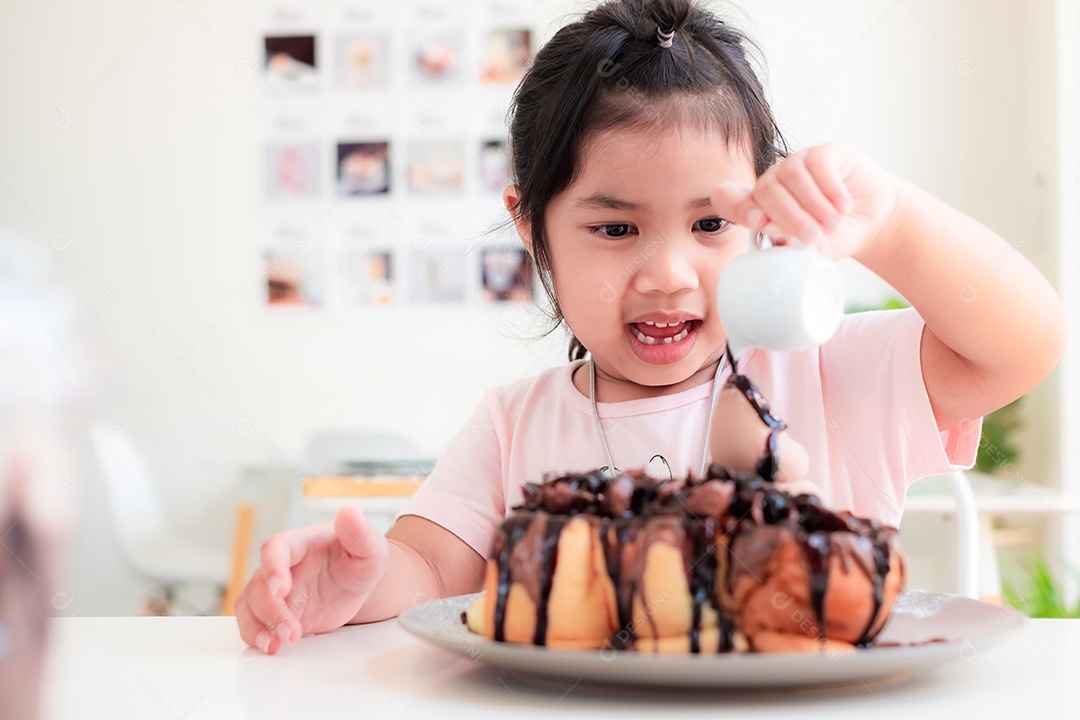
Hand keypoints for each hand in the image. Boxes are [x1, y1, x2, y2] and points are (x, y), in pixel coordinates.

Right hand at [235, 505, 388, 654]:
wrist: (360, 584)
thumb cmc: (360, 560)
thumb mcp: (369, 546)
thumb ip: (359, 532)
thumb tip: (349, 512)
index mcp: (300, 544)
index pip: (275, 549)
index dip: (273, 567)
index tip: (282, 588)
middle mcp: (281, 567)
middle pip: (258, 584)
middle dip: (270, 609)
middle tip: (291, 630)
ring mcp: (276, 592)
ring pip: (248, 606)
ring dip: (258, 627)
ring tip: (277, 644)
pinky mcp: (276, 614)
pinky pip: (254, 624)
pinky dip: (257, 637)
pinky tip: (272, 647)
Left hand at [713, 142, 897, 260]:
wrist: (872, 221)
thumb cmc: (834, 237)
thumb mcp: (811, 252)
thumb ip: (792, 252)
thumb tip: (778, 251)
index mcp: (760, 206)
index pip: (729, 198)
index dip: (736, 206)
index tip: (756, 221)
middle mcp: (774, 181)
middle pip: (765, 190)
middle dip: (789, 217)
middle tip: (812, 237)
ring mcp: (797, 163)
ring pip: (791, 175)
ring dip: (813, 204)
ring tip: (832, 224)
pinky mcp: (825, 152)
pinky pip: (818, 164)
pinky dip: (831, 188)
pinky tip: (844, 206)